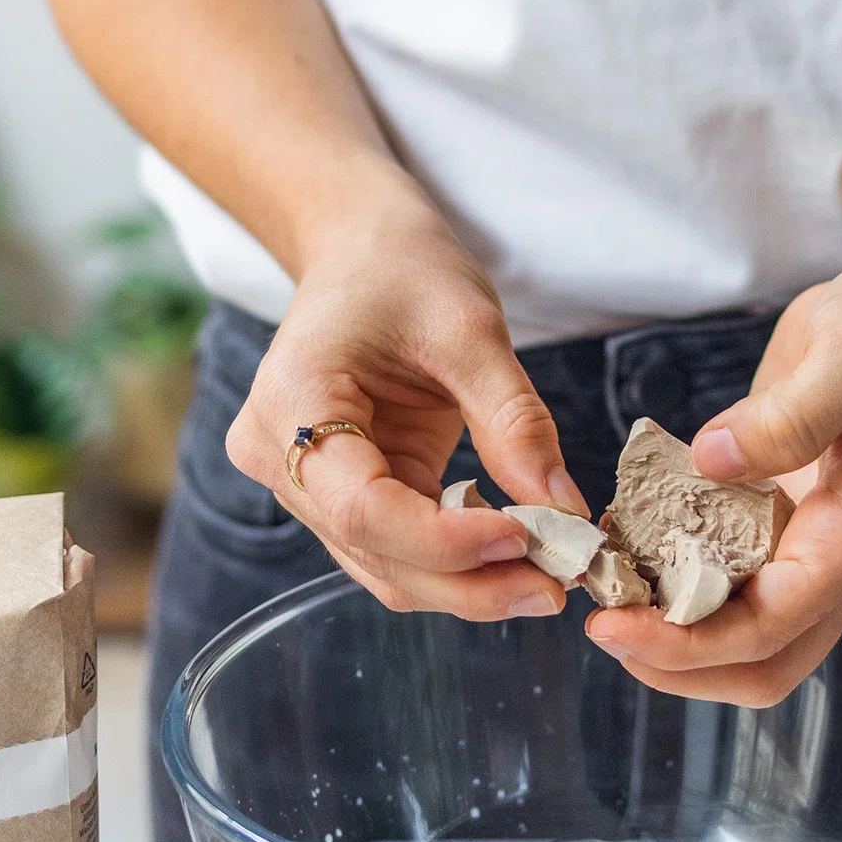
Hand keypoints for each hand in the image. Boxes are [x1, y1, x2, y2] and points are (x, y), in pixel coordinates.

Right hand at [228, 213, 591, 621]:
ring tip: (552, 579)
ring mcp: (305, 484)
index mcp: (292, 404)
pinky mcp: (344, 496)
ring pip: (387, 567)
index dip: (447, 541)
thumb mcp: (470, 330)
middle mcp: (278, 456)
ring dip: (470, 585)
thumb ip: (514, 419)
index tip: (531, 539)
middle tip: (559, 587)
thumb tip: (563, 508)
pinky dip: (461, 563)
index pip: (362, 508)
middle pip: (373, 552)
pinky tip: (521, 558)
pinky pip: (400, 550)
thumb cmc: (405, 273)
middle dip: (470, 581)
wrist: (364, 253)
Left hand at [586, 257, 841, 705]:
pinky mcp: (786, 532)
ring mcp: (815, 553)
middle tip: (600, 621)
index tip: (611, 624)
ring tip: (606, 588)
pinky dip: (676, 590)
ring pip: (745, 643)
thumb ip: (788, 417)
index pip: (773, 628)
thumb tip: (711, 462)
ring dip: (673, 637)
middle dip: (677, 665)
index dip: (689, 641)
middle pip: (763, 665)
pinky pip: (731, 591)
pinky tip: (626, 546)